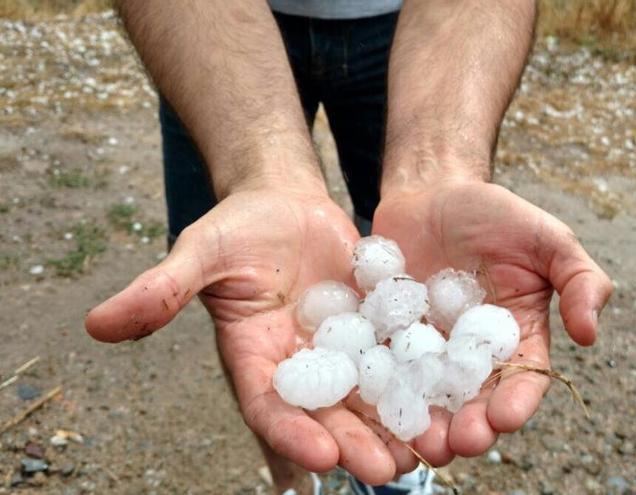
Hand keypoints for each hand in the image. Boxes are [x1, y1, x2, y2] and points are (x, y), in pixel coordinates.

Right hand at [85, 186, 401, 484]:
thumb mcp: (202, 250)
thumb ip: (162, 289)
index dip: (290, 433)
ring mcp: (341, 351)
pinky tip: (448, 401)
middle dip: (352, 444)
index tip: (319, 456)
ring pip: (368, 398)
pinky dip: (420, 383)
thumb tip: (96, 324)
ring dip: (393, 427)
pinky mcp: (375, 331)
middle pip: (326, 415)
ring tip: (427, 450)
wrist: (286, 202)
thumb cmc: (239, 224)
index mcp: (254, 358)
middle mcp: (300, 366)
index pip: (269, 406)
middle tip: (384, 471)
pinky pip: (399, 360)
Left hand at [372, 179, 612, 460]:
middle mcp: (472, 355)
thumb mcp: (547, 238)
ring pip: (428, 398)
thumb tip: (590, 335)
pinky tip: (376, 407)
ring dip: (426, 425)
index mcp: (516, 338)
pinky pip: (383, 368)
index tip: (506, 418)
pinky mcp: (387, 339)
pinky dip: (381, 391)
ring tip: (420, 440)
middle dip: (470, 427)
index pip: (522, 381)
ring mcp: (426, 350)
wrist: (431, 191)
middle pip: (473, 402)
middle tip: (459, 442)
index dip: (516, 403)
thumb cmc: (495, 213)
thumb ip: (579, 279)